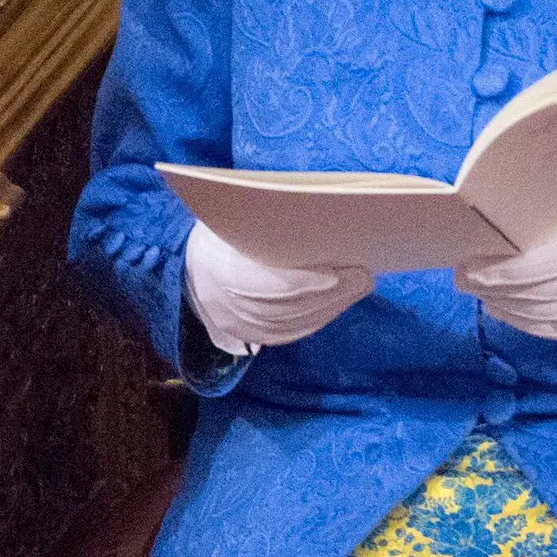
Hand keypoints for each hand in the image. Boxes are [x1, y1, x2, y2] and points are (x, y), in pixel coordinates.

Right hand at [181, 222, 371, 354]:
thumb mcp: (237, 219)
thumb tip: (322, 219)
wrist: (192, 268)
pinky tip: (343, 301)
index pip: (261, 284)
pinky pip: (292, 332)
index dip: (300, 283)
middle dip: (331, 292)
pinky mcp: (253, 337)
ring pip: (293, 322)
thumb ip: (269, 223)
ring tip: (361, 284)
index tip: (334, 274)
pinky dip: (321, 316)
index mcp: (214, 265)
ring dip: (333, 305)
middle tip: (363, 275)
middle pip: (285, 305)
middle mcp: (224, 303)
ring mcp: (238, 325)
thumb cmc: (224, 232)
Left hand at [456, 209, 556, 354]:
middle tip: (462, 265)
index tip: (468, 255)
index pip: (526, 269)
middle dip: (483, 279)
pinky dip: (504, 309)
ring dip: (489, 294)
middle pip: (515, 290)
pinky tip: (493, 296)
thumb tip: (509, 208)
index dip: (492, 267)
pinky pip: (525, 323)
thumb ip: (553, 217)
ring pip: (515, 309)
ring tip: (473, 278)